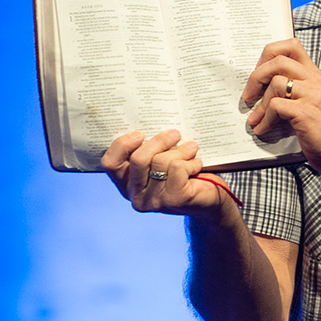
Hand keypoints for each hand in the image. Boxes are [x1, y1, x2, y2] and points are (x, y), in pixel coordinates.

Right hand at [100, 129, 234, 218]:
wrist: (210, 200)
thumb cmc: (183, 176)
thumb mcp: (160, 161)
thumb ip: (149, 149)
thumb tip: (151, 119)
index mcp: (127, 183)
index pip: (110, 163)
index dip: (122, 145)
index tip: (140, 133)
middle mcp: (136, 195)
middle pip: (138, 159)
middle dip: (159, 141)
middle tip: (175, 133)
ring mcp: (154, 201)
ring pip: (160, 162)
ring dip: (180, 150)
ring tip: (191, 148)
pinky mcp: (174, 200)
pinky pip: (178, 168)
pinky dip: (190, 162)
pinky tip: (197, 164)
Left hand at [243, 39, 320, 176]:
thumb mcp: (313, 104)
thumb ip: (296, 91)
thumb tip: (263, 88)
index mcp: (317, 77)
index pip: (292, 46)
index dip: (270, 54)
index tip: (259, 72)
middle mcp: (317, 82)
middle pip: (279, 60)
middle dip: (256, 77)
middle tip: (249, 95)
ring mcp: (313, 96)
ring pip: (276, 83)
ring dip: (260, 104)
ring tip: (256, 118)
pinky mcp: (306, 113)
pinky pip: (276, 106)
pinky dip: (265, 119)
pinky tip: (263, 129)